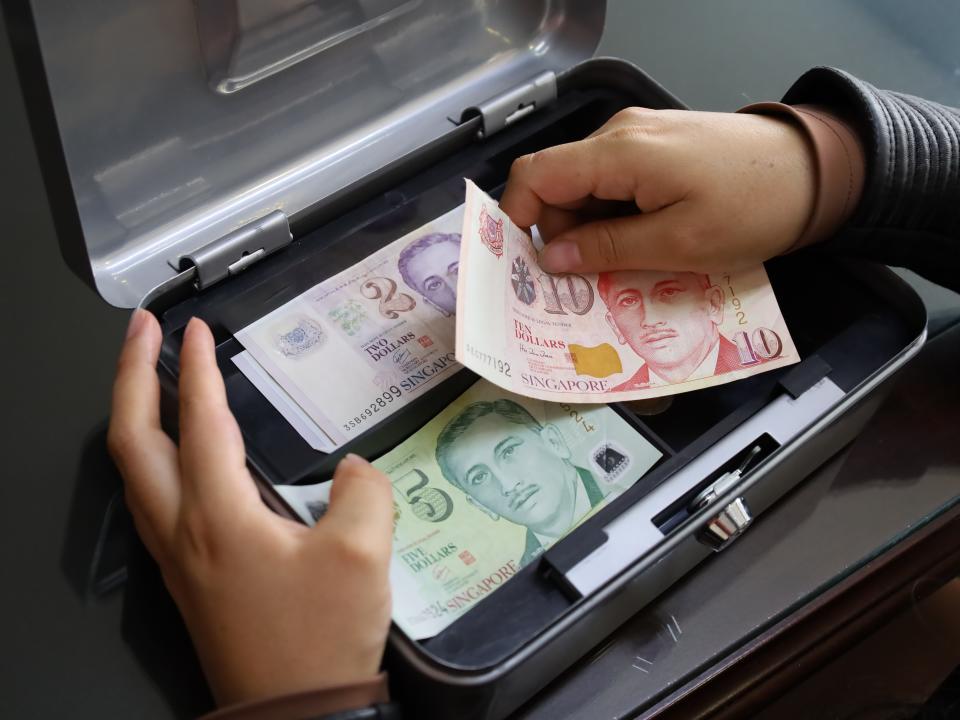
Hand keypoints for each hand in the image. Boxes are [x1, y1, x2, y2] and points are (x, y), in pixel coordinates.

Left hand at [108, 311, 392, 706]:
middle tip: (140, 331)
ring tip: (147, 379)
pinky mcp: (187, 577)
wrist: (299, 711)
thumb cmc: (321, 638)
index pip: (198, 422)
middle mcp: (183, 531)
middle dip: (129, 375)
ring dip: (132, 415)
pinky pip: (151, 500)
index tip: (195, 329)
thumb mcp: (363, 555)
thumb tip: (352, 471)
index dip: (194, 368)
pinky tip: (174, 454)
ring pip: (132, 472)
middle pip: (131, 440)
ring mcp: (177, 557)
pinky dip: (149, 456)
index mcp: (219, 516)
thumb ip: (363, 493)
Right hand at [500, 107, 816, 272]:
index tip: (531, 264)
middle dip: (563, 235)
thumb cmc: (753, 206)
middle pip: (559, 185)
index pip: (534, 174)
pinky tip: (645, 242)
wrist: (816, 170)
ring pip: (587, 188)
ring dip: (593, 230)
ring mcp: (640, 139)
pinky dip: (616, 217)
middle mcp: (620, 136)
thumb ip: (606, 249)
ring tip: (627, 264)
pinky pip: (616, 184)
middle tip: (590, 279)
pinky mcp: (659, 149)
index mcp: (618, 152)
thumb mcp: (677, 243)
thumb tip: (550, 258)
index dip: (518, 218)